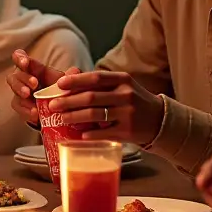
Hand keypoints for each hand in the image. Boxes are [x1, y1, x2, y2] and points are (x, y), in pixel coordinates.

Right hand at [6, 50, 65, 124]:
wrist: (56, 108)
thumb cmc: (58, 89)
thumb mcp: (65, 81)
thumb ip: (70, 77)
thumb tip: (75, 71)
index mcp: (32, 68)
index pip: (20, 58)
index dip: (20, 58)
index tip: (25, 63)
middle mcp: (22, 78)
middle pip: (15, 74)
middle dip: (24, 78)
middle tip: (34, 84)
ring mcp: (19, 92)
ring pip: (14, 88)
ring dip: (20, 90)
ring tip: (28, 95)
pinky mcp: (19, 106)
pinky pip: (18, 106)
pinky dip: (25, 110)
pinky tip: (34, 113)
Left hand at [41, 69, 163, 145]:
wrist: (159, 120)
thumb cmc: (133, 100)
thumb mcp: (121, 86)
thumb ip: (99, 82)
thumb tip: (69, 76)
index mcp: (123, 80)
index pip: (96, 78)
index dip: (75, 80)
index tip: (59, 84)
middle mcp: (126, 95)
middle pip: (91, 97)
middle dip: (68, 101)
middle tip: (53, 105)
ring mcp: (128, 114)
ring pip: (94, 115)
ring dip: (74, 117)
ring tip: (61, 118)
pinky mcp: (128, 132)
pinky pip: (103, 133)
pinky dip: (89, 134)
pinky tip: (79, 135)